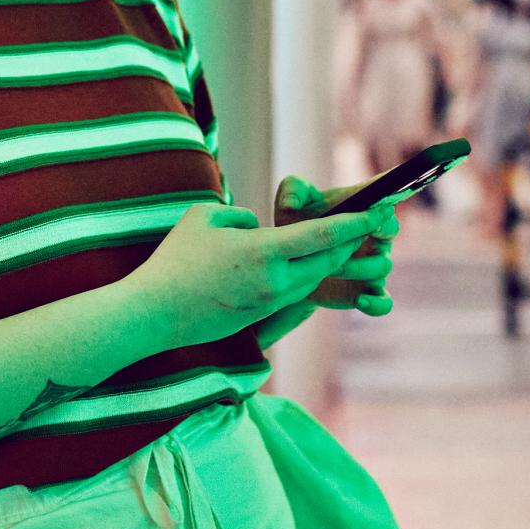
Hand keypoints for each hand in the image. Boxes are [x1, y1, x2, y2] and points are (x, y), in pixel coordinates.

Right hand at [127, 199, 395, 348]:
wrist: (155, 313)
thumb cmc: (175, 260)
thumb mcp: (205, 217)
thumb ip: (240, 215)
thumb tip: (258, 226)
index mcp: (265, 252)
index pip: (322, 235)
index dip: (353, 223)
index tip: (374, 212)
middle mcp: (275, 281)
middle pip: (327, 260)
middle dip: (348, 242)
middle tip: (364, 224)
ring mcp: (269, 302)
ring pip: (313, 279)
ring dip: (329, 261)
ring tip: (340, 243)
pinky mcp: (260, 316)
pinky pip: (294, 292)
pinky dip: (306, 276)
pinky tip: (305, 265)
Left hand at [275, 176, 397, 316]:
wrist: (287, 267)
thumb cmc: (296, 229)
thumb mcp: (289, 208)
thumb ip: (292, 191)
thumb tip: (294, 201)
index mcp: (361, 213)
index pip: (383, 202)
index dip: (383, 204)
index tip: (376, 209)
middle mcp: (373, 238)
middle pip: (390, 231)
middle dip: (374, 233)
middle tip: (353, 237)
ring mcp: (372, 267)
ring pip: (382, 266)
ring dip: (358, 266)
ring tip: (331, 268)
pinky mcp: (366, 292)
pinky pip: (383, 302)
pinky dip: (376, 303)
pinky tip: (360, 301)